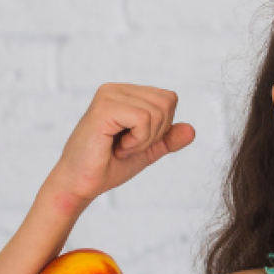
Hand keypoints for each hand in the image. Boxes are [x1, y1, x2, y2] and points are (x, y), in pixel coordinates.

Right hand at [45, 83, 195, 202]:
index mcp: (126, 93)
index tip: (136, 141)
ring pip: (158, 111)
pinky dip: (137, 141)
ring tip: (120, 147)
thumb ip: (168, 139)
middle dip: (155, 133)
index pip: (169, 99)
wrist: (81, 184)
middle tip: (128, 145)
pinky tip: (116, 147)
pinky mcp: (104, 108)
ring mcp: (108, 95)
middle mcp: (116, 89)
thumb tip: (192, 130)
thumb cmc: (108, 166)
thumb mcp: (147, 151)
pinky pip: (143, 119)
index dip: (162, 127)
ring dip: (144, 139)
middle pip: (167, 102)